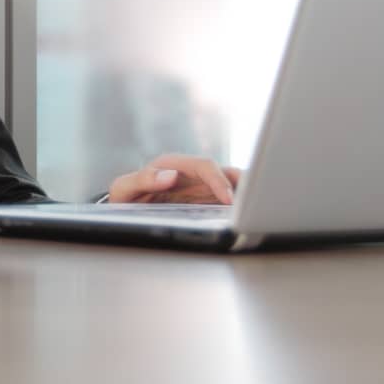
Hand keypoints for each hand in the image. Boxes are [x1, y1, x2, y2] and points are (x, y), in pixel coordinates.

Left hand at [107, 154, 242, 204]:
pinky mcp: (207, 200)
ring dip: (246, 194)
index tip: (229, 199)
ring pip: (233, 184)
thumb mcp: (125, 188)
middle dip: (243, 186)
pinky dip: (239, 206)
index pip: (205, 166)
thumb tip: (170, 176)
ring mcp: (201, 187)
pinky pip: (229, 200)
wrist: (126, 209)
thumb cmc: (126, 196)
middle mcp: (192, 174)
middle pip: (226, 173)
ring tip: (258, 209)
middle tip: (253, 204)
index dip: (219, 180)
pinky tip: (247, 217)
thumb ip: (142, 179)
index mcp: (174, 165)